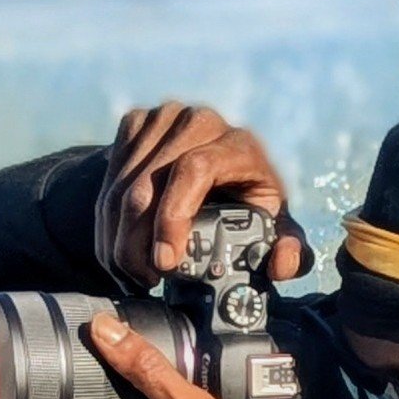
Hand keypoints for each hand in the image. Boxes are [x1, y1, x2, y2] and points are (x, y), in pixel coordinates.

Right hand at [95, 101, 313, 290]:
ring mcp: (163, 118)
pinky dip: (107, 224)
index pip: (195, 169)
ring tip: (131, 274)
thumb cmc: (250, 202)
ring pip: (122, 186)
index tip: (166, 262)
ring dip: (118, 239)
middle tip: (144, 280)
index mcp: (239, 144)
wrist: (220, 169)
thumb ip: (290, 249)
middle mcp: (199, 122)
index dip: (173, 216)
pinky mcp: (136, 123)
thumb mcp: (276, 226)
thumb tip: (282, 263)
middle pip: (149, 183)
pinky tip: (118, 251)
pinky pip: (109, 179)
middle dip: (138, 242)